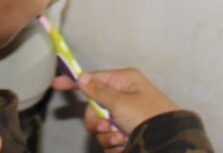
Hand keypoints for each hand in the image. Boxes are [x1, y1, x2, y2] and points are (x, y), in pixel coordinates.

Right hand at [52, 68, 178, 148]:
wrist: (166, 141)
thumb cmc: (148, 116)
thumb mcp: (120, 102)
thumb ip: (98, 92)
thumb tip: (82, 77)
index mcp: (125, 81)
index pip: (94, 79)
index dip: (75, 82)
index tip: (56, 85)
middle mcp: (124, 96)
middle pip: (93, 107)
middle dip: (95, 120)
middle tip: (104, 125)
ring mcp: (124, 116)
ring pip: (99, 125)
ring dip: (105, 134)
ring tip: (120, 138)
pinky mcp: (125, 133)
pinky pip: (108, 137)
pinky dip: (113, 143)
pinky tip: (124, 144)